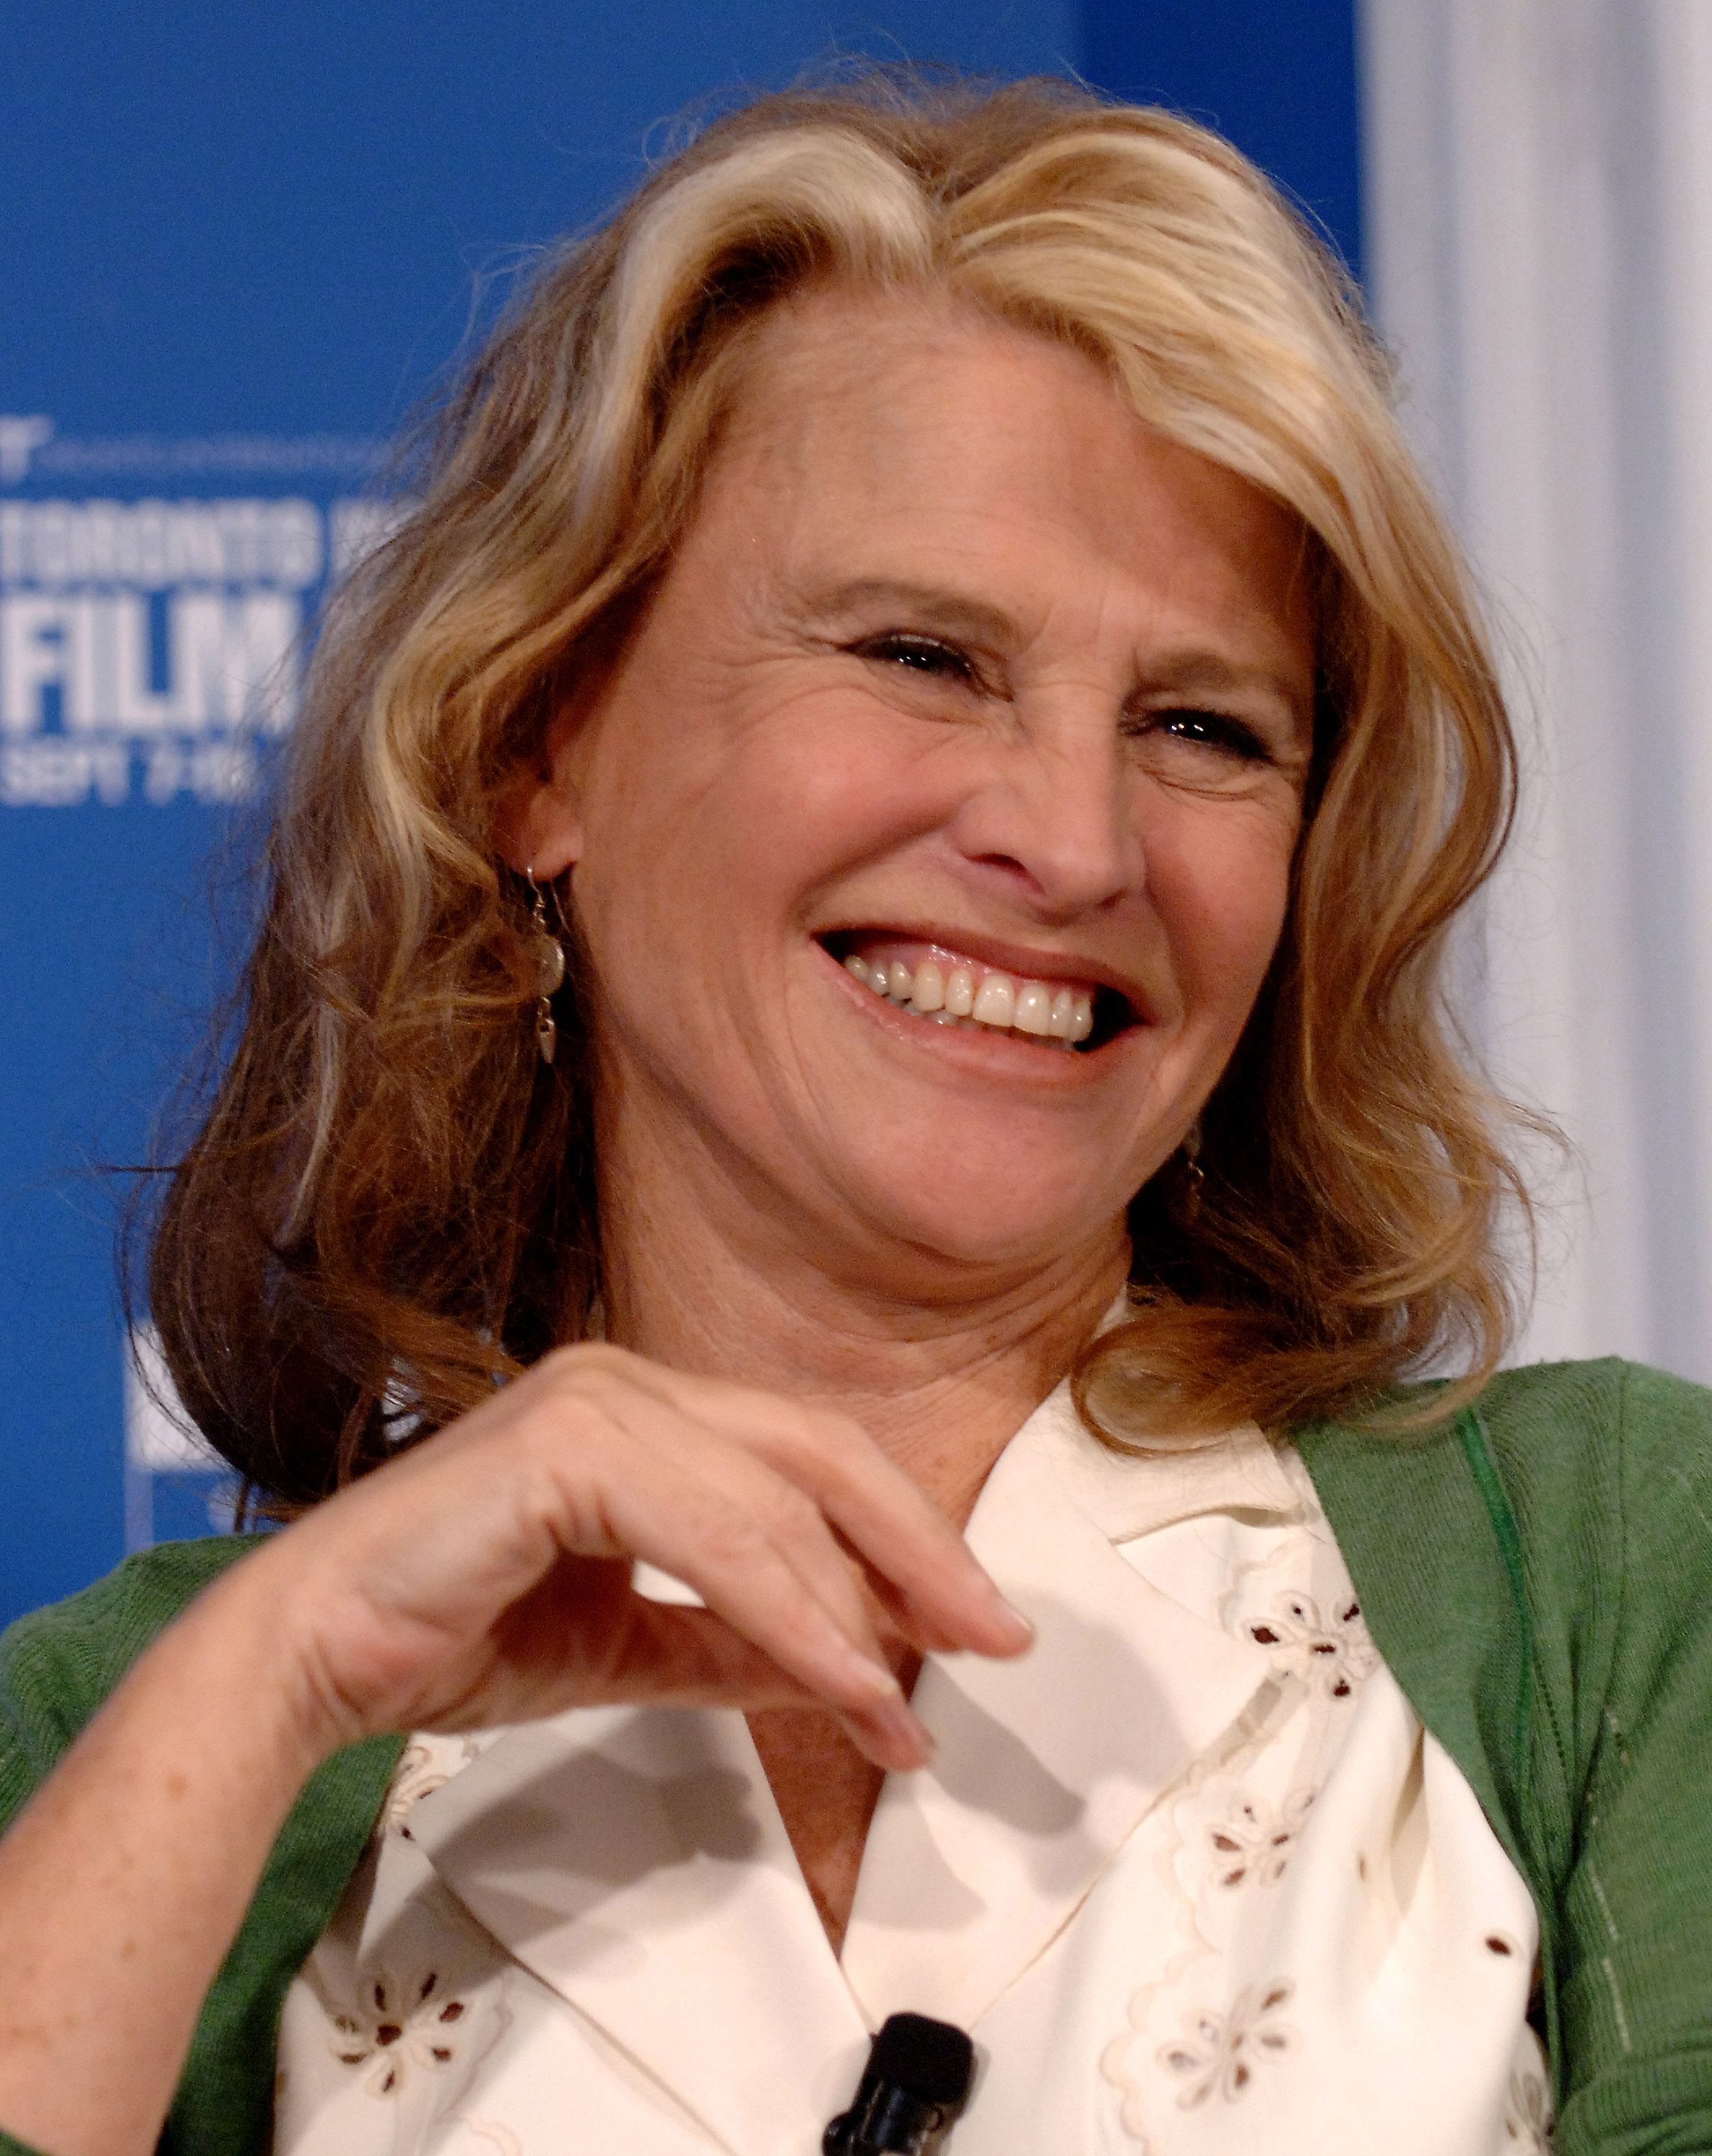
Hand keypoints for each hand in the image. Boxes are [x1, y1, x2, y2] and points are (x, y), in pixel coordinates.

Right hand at [247, 1343, 1032, 1771]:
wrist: (313, 1656)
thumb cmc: (453, 1634)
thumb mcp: (626, 1647)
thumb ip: (732, 1645)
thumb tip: (847, 1672)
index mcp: (648, 1413)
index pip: (810, 1460)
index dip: (902, 1539)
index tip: (971, 1626)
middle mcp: (631, 1383)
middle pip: (821, 1454)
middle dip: (918, 1551)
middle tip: (995, 1638)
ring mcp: (599, 1400)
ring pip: (778, 1500)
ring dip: (857, 1612)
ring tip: (905, 1709)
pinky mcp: (567, 1445)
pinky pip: (717, 1534)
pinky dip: (791, 1613)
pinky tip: (842, 1683)